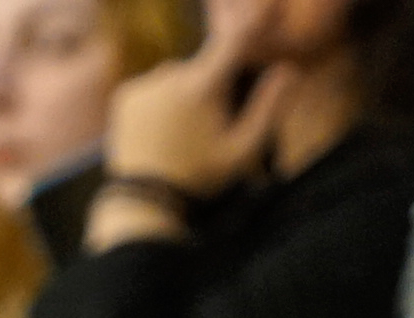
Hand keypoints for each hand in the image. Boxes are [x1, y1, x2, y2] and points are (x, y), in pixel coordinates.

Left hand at [102, 2, 291, 206]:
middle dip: (210, 85)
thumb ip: (270, 108)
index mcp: (201, 88)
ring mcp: (143, 85)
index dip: (254, 19)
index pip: (234, 42)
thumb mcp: (243, 150)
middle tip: (205, 126)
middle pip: (203, 66)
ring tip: (180, 132)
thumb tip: (289, 69)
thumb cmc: (200, 177)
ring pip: (176, 76)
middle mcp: (169, 78)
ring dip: (183, 93)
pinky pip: (152, 87)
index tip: (268, 3)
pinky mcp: (124, 96)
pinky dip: (159, 100)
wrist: (143, 201)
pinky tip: (160, 129)